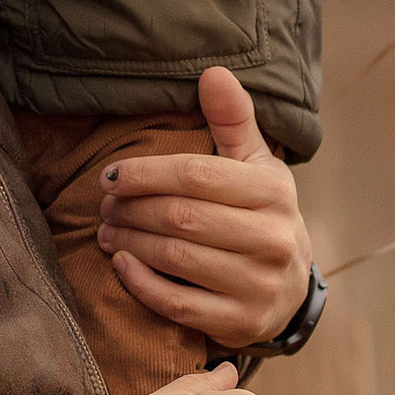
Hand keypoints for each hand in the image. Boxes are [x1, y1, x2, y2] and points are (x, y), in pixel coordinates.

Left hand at [97, 67, 311, 350]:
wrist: (289, 290)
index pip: (196, 175)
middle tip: (105, 205)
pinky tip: (121, 264)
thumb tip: (212, 71)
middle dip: (132, 208)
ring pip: (176, 257)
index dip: (145, 173)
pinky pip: (178, 303)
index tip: (111, 175)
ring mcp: (259, 285)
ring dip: (130, 241)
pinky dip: (141, 283)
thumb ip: (232, 118)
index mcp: (274, 192)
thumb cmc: (259, 214)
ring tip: (107, 230)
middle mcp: (274, 239)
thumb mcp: (254, 164)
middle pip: (181, 216)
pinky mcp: (241, 323)